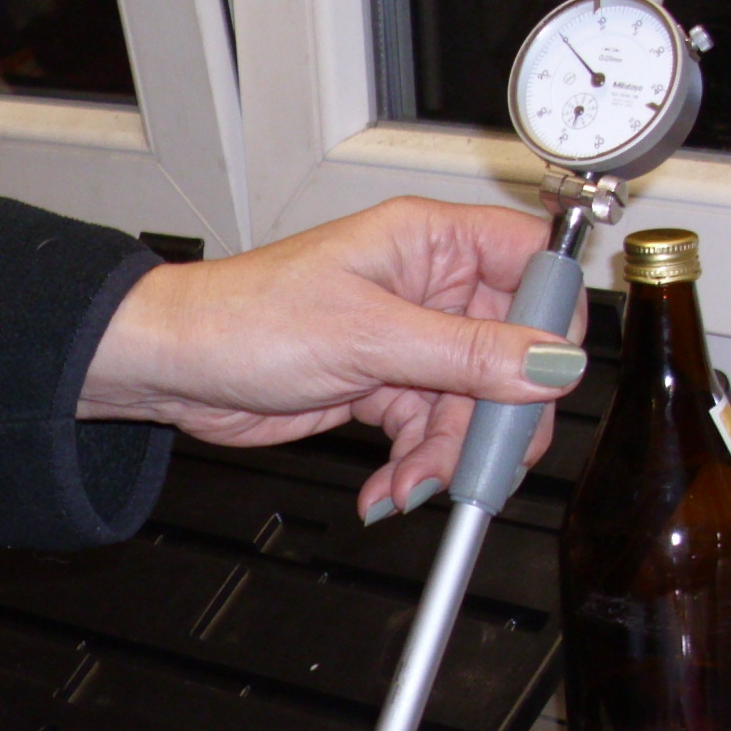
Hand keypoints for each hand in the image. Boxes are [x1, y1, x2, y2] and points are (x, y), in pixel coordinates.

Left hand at [78, 197, 587, 519]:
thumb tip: (551, 361)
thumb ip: (468, 354)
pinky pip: (428, 435)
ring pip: (471, 407)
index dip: (554, 319)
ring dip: (445, 457)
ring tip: (410, 485)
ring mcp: (409, 341)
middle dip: (497, 417)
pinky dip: (414, 469)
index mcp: (432, 241)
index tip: (548, 377)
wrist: (176, 369)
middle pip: (513, 353)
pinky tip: (387, 489)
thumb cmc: (244, 317)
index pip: (534, 264)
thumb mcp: (369, 338)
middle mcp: (429, 287)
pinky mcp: (386, 387)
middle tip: (481, 462)